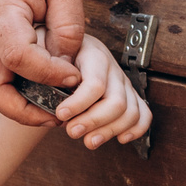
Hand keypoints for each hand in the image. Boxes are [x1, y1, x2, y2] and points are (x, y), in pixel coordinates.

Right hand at [0, 0, 83, 127]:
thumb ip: (67, 28)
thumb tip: (67, 68)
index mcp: (1, 7)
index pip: (18, 58)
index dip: (49, 75)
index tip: (76, 76)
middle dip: (23, 109)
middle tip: (59, 114)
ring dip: (19, 101)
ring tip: (56, 104)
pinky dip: (18, 86)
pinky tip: (46, 84)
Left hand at [48, 31, 151, 149]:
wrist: (62, 44)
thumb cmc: (50, 46)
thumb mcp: (42, 45)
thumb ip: (44, 60)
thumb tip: (48, 77)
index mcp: (92, 54)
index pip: (95, 83)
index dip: (79, 103)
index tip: (60, 114)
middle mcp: (111, 68)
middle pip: (116, 101)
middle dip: (94, 121)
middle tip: (72, 131)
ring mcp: (122, 82)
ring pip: (130, 111)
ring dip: (110, 131)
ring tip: (88, 141)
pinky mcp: (128, 95)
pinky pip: (143, 113)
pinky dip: (136, 129)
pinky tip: (120, 138)